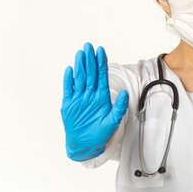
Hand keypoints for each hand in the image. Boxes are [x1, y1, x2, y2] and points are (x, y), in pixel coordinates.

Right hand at [61, 43, 128, 161]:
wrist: (85, 145)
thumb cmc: (100, 134)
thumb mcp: (113, 121)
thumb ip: (118, 107)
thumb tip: (124, 93)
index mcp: (101, 97)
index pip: (101, 76)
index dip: (101, 63)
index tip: (101, 51)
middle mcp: (89, 95)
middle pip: (90, 73)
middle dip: (90, 59)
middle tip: (89, 46)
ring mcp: (79, 98)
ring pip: (79, 78)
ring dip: (80, 66)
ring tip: (81, 53)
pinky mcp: (69, 105)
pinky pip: (68, 90)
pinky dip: (68, 80)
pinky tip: (70, 70)